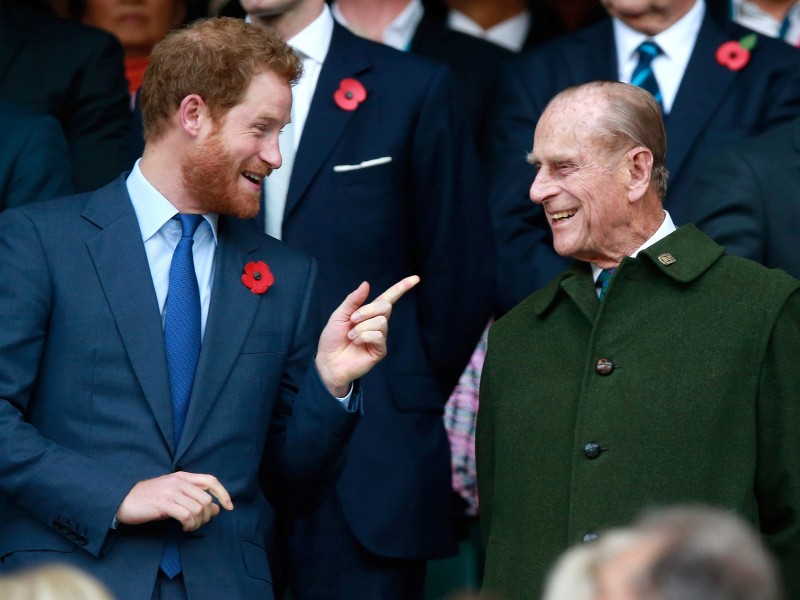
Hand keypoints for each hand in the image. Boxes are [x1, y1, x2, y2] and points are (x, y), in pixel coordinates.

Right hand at [116, 472, 233, 530]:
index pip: (210, 480)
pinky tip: (183, 527)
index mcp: (182, 476)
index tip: (229, 506)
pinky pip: (186, 515)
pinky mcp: (164, 504)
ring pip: (198, 508)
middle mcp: (179, 481)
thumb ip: (193, 497)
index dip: (223, 493)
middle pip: (206, 499)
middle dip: (207, 516)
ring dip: (198, 522)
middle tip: (198, 523)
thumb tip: (216, 508)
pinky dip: (189, 524)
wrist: (123, 500)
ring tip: (189, 526)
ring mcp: (171, 491)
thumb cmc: (149, 499)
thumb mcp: (173, 494)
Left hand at [315, 275, 419, 396]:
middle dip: (367, 310)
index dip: (402, 288)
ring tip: (351, 336)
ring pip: (381, 321)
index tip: (415, 278)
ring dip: (362, 327)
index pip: (389, 298)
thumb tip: (366, 283)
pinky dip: (364, 336)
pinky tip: (356, 342)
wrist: (328, 361)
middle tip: (352, 320)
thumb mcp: (339, 315)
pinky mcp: (380, 350)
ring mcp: (380, 337)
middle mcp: (378, 324)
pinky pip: (378, 336)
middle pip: (385, 306)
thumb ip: (353, 300)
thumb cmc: (332, 339)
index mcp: (369, 313)